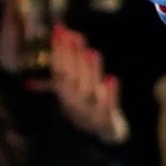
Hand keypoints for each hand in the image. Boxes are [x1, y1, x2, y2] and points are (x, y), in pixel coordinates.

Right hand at [48, 25, 130, 141]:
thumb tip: (54, 36)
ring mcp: (89, 111)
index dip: (58, 51)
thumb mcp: (69, 89)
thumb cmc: (84, 105)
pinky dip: (110, 94)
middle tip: (73, 35)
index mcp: (65, 94)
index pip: (59, 70)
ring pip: (88, 89)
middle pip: (71, 77)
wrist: (100, 134)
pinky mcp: (106, 119)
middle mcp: (74, 102)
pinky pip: (107, 107)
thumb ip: (61, 65)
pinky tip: (112, 79)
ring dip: (89, 71)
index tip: (59, 32)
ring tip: (90, 53)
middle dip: (72, 55)